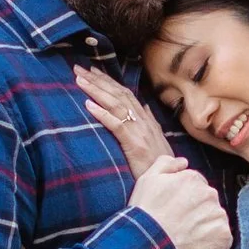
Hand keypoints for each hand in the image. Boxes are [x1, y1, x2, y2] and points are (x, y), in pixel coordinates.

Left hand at [78, 67, 170, 182]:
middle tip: (78, 67)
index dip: (108, 81)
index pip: (124, 93)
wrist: (170, 180)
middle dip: (97, 79)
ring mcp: (139, 131)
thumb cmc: (160, 163)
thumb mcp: (156, 139)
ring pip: (115, 104)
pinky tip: (88, 105)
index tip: (92, 70)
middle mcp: (142, 120)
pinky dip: (102, 113)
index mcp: (145, 119)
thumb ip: (149, 121)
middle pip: (117, 94)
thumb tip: (144, 106)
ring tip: (80, 80)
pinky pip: (116, 125)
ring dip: (96, 90)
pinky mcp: (134, 144)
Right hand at [131, 156, 231, 248]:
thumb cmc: (145, 213)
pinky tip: (195, 246)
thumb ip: (165, 164)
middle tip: (180, 225)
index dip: (185, 199)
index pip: (196, 186)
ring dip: (205, 226)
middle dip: (197, 211)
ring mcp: (218, 215)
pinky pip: (222, 237)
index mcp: (193, 179)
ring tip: (186, 237)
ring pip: (215, 218)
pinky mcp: (223, 236)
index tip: (175, 211)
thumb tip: (184, 162)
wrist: (148, 245)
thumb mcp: (146, 180)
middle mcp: (209, 194)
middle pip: (208, 201)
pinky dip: (212, 242)